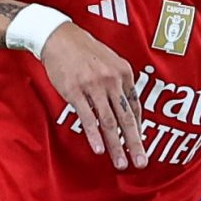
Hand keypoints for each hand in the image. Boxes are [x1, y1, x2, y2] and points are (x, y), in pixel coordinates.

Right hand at [39, 22, 147, 169]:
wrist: (59, 37)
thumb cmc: (85, 51)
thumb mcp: (110, 61)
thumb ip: (120, 83)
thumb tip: (127, 108)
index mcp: (124, 73)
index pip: (135, 107)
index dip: (138, 129)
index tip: (141, 146)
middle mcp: (113, 80)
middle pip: (126, 118)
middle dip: (135, 143)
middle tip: (142, 163)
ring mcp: (94, 86)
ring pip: (109, 122)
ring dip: (116, 145)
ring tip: (121, 163)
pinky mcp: (75, 91)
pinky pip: (87, 118)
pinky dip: (94, 135)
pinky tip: (98, 150)